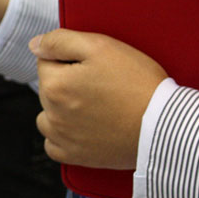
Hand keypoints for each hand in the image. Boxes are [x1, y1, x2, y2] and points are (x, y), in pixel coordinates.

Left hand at [30, 29, 167, 168]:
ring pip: (48, 115)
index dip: (71, 58)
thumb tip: (35, 45)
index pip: (46, 61)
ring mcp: (61, 137)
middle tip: (101, 84)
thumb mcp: (100, 47)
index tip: (93, 65)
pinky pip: (54, 144)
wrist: (163, 124)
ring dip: (61, 109)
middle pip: (49, 87)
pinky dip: (64, 136)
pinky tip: (84, 127)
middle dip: (67, 82)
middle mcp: (52, 114)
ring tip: (93, 105)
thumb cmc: (137, 84)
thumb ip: (60, 41)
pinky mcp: (74, 155)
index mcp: (54, 85)